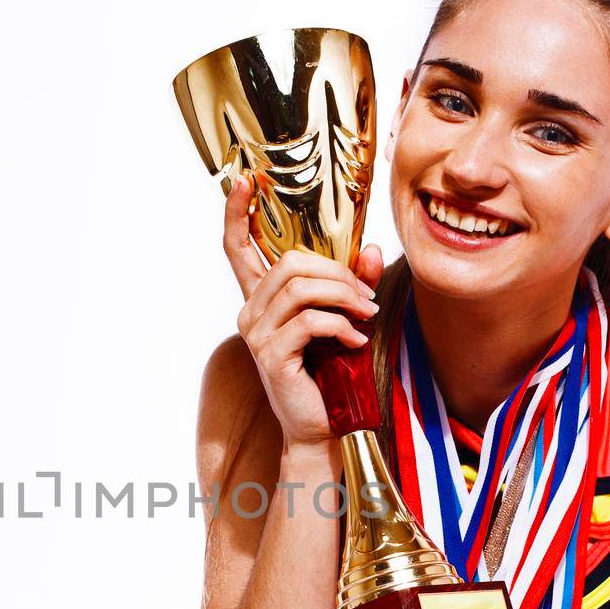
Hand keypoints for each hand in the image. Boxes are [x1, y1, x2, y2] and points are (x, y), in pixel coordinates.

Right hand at [223, 173, 386, 449]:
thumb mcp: (344, 319)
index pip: (237, 248)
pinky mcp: (271, 355)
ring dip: (344, 297)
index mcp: (261, 300)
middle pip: (288, 262)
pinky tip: (356, 341)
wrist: (322, 428)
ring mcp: (256, 335)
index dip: (236, 213)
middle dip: (336, 273)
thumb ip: (353, 283)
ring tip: (366, 316)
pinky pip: (310, 320)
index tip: (244, 180)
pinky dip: (341, 326)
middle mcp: (250, 313)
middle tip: (366, 296)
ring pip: (301, 288)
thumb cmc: (331, 375)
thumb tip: (372, 249)